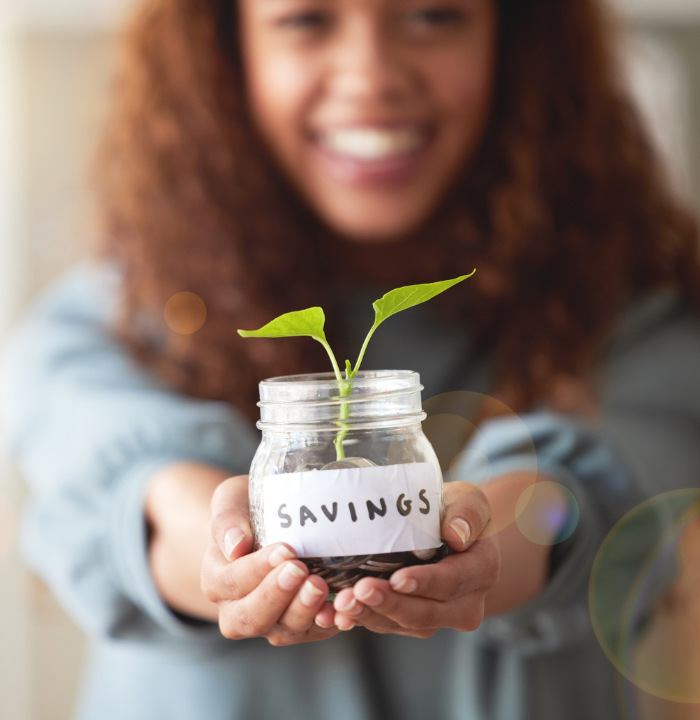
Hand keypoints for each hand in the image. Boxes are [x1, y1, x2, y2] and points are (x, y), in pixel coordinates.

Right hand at [201, 475, 339, 645]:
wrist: (270, 525)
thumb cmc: (248, 510)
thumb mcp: (232, 501)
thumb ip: (227, 520)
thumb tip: (236, 545)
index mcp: (216, 581)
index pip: (232, 582)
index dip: (257, 569)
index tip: (285, 549)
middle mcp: (236, 611)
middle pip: (251, 617)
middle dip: (277, 595)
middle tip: (301, 570)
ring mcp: (269, 623)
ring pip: (282, 630)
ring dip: (302, 610)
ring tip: (320, 585)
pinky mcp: (299, 628)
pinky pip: (312, 633)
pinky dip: (326, 624)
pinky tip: (339, 609)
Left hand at [328, 482, 499, 637]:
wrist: (451, 532)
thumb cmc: (457, 511)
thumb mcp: (470, 500)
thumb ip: (468, 513)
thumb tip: (456, 534)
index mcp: (481, 571)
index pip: (453, 581)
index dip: (425, 583)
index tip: (397, 578)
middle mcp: (465, 603)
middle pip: (426, 613)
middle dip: (390, 604)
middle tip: (358, 592)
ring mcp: (438, 616)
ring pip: (403, 624)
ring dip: (370, 615)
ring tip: (342, 603)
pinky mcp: (413, 621)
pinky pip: (387, 625)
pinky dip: (362, 619)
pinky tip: (337, 613)